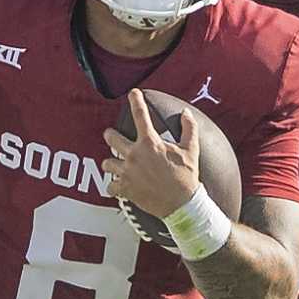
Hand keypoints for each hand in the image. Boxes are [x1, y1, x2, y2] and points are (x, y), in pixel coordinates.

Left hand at [104, 89, 200, 219]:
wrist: (182, 205)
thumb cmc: (187, 177)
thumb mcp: (191, 150)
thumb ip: (189, 128)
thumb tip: (186, 113)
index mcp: (150, 143)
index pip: (140, 115)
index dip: (136, 100)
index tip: (133, 93)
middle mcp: (135, 155)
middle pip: (111, 138)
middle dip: (110, 135)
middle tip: (111, 135)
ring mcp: (128, 172)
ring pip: (107, 163)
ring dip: (110, 163)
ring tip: (114, 164)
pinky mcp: (125, 189)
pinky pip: (111, 187)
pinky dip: (114, 187)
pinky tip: (118, 186)